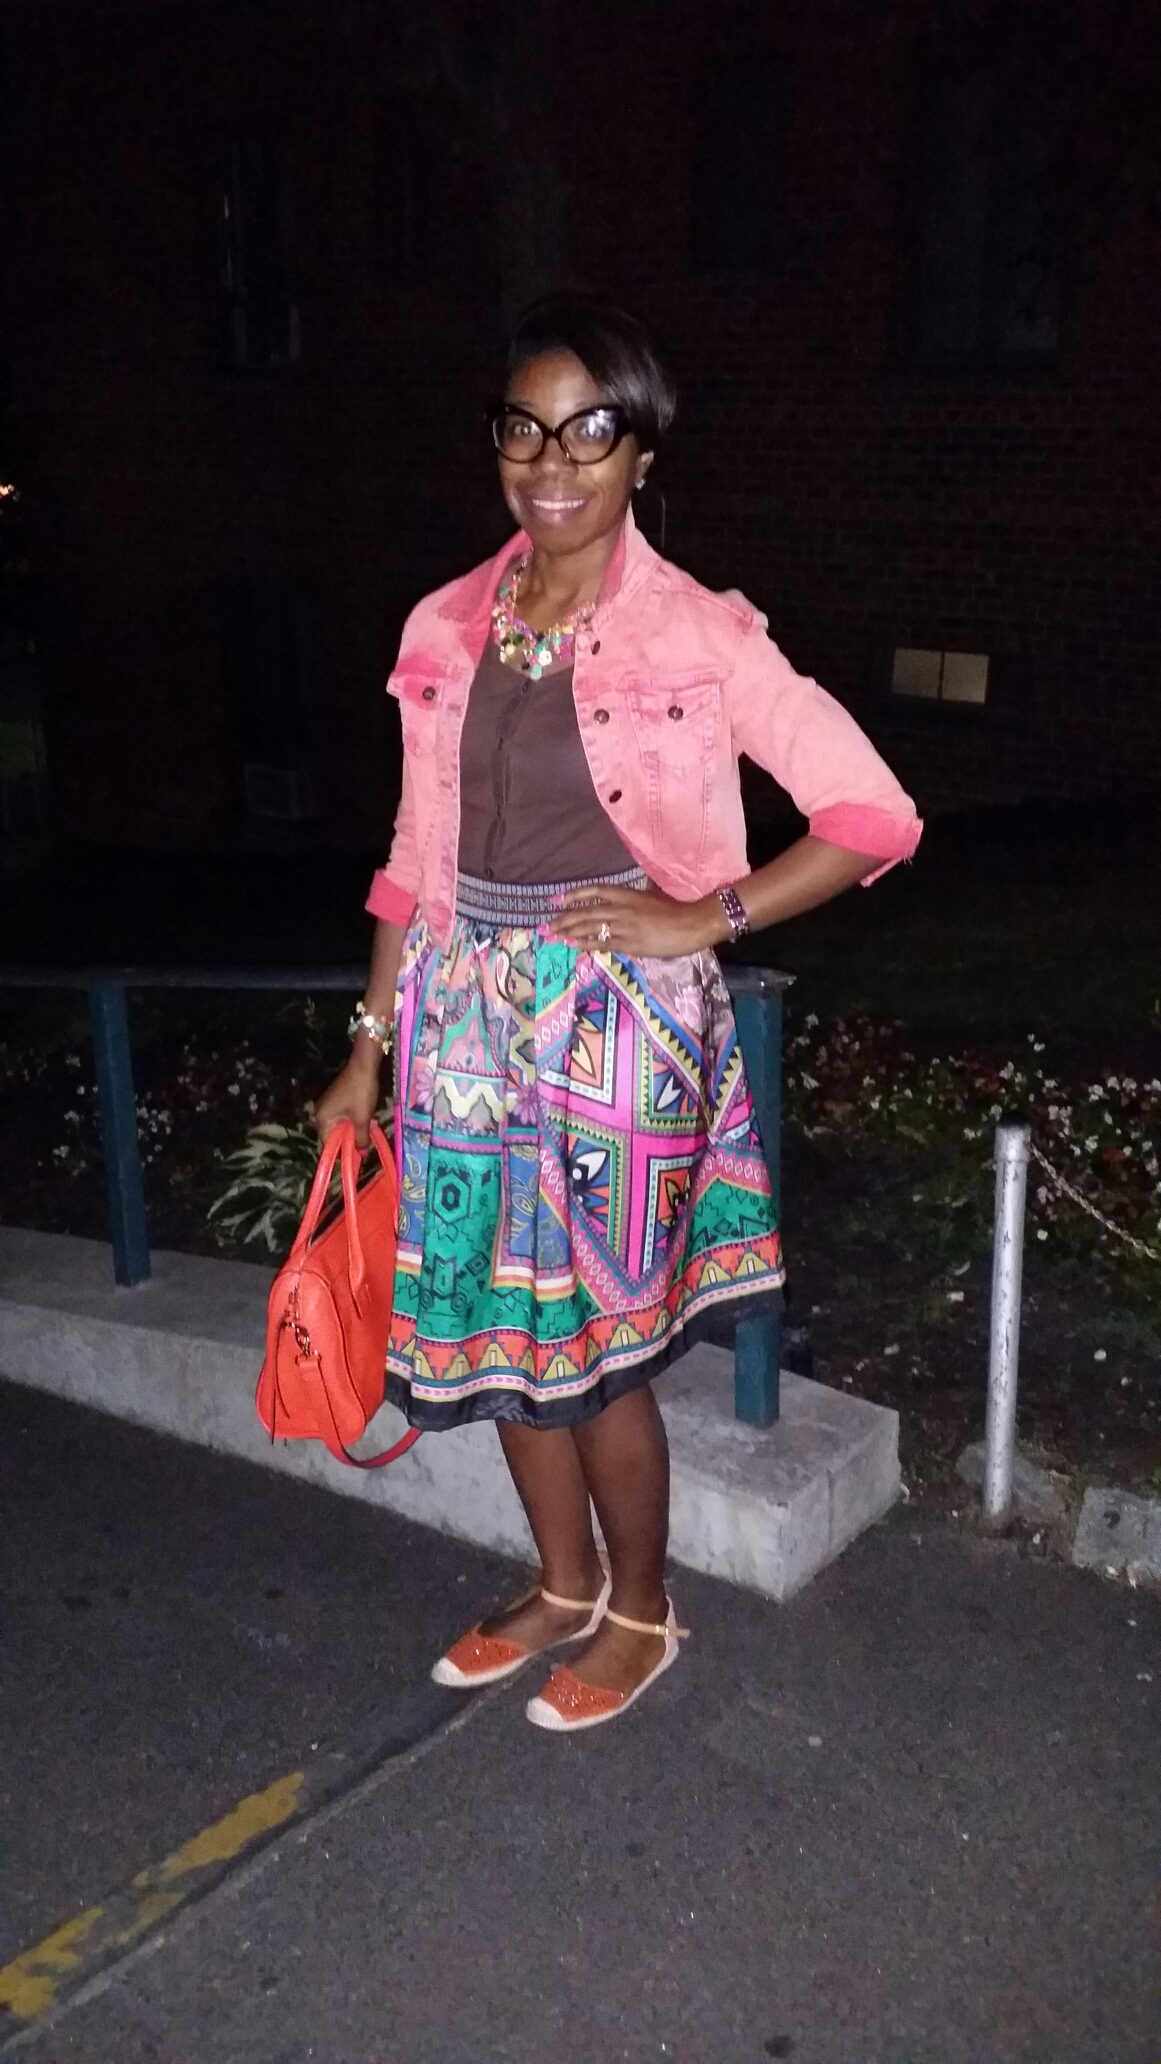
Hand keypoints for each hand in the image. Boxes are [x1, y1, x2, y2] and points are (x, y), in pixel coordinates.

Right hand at [313, 1047, 382, 1149]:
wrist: (363, 1066)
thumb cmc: (360, 1093)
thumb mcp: (362, 1118)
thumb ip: (360, 1138)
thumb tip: (361, 1154)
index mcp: (323, 1118)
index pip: (327, 1143)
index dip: (340, 1152)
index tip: (353, 1158)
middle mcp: (321, 1112)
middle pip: (333, 1134)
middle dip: (348, 1140)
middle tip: (362, 1147)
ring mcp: (328, 1104)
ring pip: (339, 1124)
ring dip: (353, 1130)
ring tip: (366, 1135)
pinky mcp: (336, 1098)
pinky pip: (342, 1115)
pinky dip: (352, 1120)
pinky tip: (365, 1122)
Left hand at [548, 883, 727, 959]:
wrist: (693, 924)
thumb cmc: (677, 908)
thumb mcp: (654, 894)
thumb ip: (638, 895)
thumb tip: (630, 894)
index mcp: (629, 894)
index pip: (595, 891)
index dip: (575, 894)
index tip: (558, 899)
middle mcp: (623, 909)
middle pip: (587, 912)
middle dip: (565, 918)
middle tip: (547, 924)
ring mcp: (625, 927)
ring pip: (591, 929)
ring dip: (570, 932)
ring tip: (554, 935)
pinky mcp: (631, 945)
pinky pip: (603, 944)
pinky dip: (587, 944)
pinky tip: (574, 945)